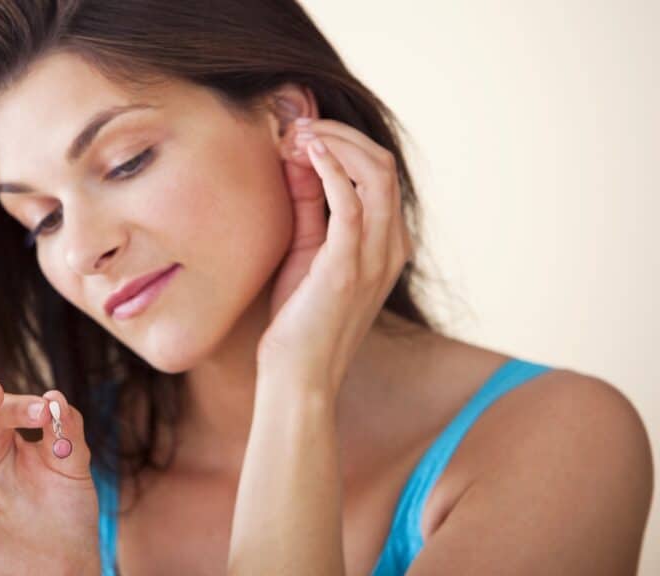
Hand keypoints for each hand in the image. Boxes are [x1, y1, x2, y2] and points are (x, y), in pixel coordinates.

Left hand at [258, 117, 412, 393]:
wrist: (297, 377)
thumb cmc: (298, 320)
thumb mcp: (305, 251)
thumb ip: (309, 205)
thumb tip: (300, 157)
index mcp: (385, 244)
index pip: (379, 174)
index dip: (343, 144)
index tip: (302, 134)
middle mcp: (389, 247)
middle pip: (383, 165)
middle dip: (340, 136)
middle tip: (297, 126)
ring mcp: (374, 258)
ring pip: (375, 175)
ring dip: (335, 145)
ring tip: (298, 135)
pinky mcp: (347, 268)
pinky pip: (350, 205)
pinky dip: (331, 170)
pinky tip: (308, 154)